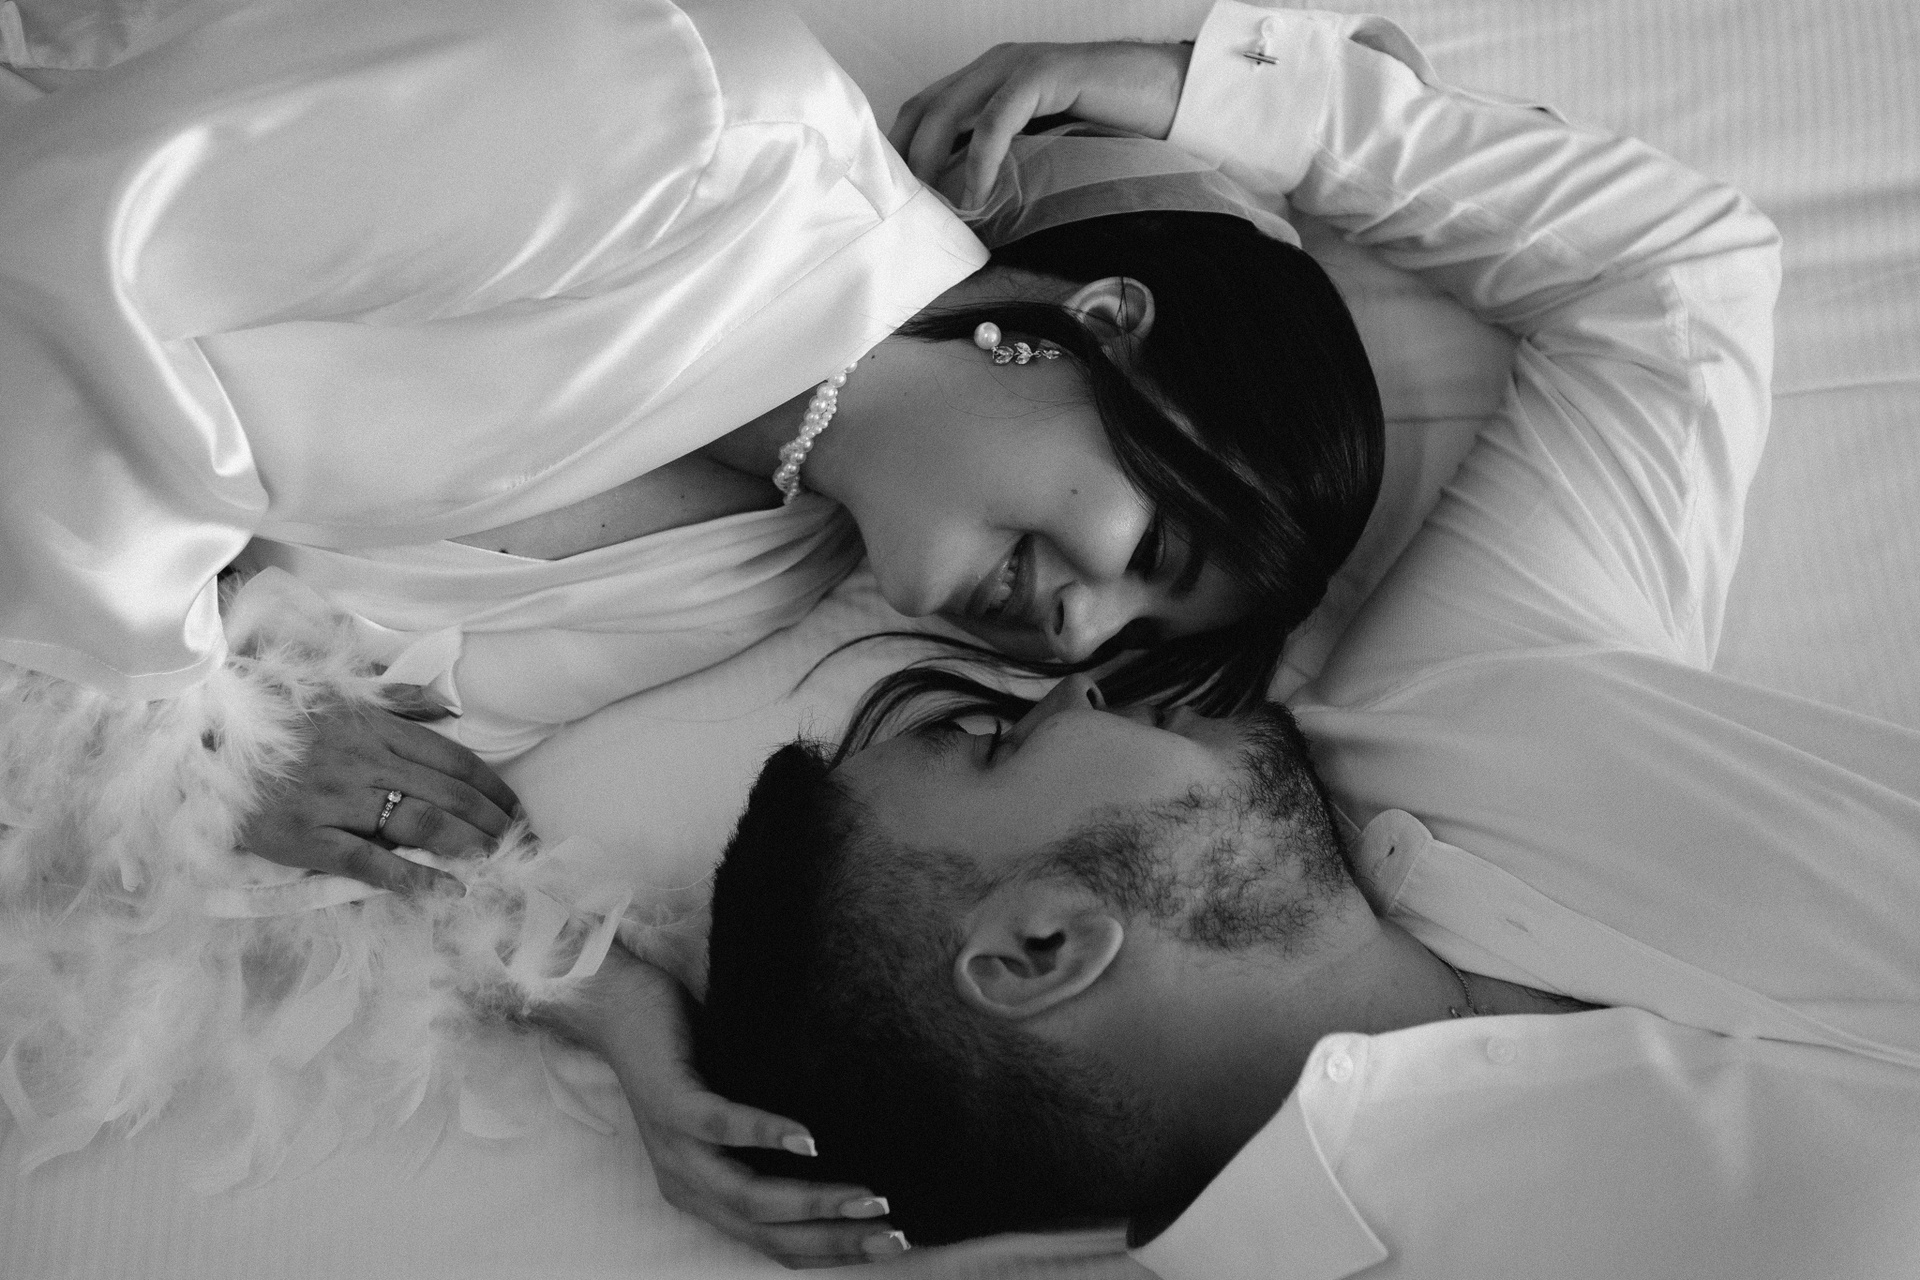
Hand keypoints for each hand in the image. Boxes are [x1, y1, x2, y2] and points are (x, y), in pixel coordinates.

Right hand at [237, 690, 518, 892]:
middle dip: (491, 820)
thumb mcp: (334, 689)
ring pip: (420, 823)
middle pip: (447, 793)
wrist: (194, 732)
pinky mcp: (305, 836)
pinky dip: (413, 878)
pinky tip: (448, 890)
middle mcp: (364, 761)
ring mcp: (336, 799)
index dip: (491, 786)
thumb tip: (446, 705)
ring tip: (499, 862)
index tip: (516, 807)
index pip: (452, 758)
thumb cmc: (268, 710)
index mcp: (373, 727)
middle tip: (521, 842)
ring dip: (468, 845)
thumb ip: (394, 698)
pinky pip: (368, 861)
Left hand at [567, 950, 905, 1268]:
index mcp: (705, 1195)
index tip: (893, 1243)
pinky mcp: (670, 1102)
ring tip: (867, 1200)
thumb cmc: (687, 1052)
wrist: (616, 1005)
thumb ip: (769, 1139)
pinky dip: (768, 1135)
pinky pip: (721, 1126)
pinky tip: (809, 1138)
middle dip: (837, 1241)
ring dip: (814, 1202)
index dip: (834, 1252)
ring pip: (749, 1195)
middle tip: (896, 1236)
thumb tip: (847, 1143)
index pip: (776, 1244)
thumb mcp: (733, 1110)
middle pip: (769, 1234)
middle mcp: (689, 1185)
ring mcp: (676, 1147)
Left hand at [889, 41, 1191, 206]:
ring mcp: (1018, 66)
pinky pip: (996, 119)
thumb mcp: (1044, 148)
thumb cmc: (1113, 127)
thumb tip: (969, 210)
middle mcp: (994, 66)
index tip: (896, 199)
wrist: (1171, 96)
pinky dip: (981, 159)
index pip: (923, 110)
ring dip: (932, 162)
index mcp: (988, 80)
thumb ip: (1007, 162)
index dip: (902, 152)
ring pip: (948, 110)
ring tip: (933, 208)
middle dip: (907, 162)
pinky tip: (977, 194)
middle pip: (924, 109)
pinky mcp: (1044, 74)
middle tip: (906, 212)